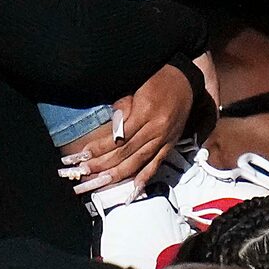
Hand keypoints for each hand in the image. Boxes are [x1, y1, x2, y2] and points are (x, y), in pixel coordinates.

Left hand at [68, 63, 187, 195]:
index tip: (84, 154)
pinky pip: (157, 163)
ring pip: (139, 161)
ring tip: (100, 182)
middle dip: (104, 164)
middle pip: (126, 152)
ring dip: (118, 174)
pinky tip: (133, 189)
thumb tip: (112, 128)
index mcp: (146, 112)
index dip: (101, 148)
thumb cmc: (156, 79)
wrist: (185, 80)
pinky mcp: (171, 144)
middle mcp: (157, 129)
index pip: (119, 137)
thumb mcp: (135, 86)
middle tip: (85, 172)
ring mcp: (165, 139)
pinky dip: (145, 177)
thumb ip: (122, 107)